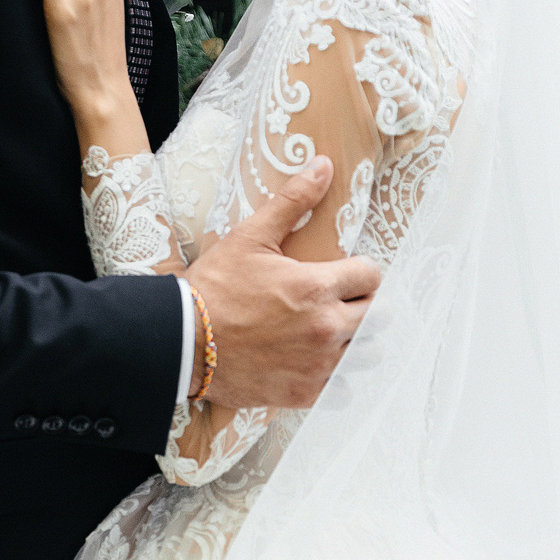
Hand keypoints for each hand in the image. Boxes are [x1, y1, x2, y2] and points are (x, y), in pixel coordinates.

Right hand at [187, 157, 380, 407]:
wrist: (182, 341)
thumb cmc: (213, 288)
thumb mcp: (250, 237)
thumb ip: (293, 202)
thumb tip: (324, 166)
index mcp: (316, 287)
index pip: (371, 276)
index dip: (360, 271)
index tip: (344, 274)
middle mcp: (325, 328)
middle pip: (377, 315)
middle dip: (364, 304)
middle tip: (340, 301)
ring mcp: (318, 365)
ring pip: (366, 353)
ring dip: (357, 341)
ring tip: (334, 333)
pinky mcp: (304, 393)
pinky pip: (344, 388)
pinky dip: (339, 377)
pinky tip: (319, 363)